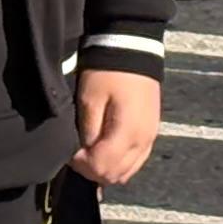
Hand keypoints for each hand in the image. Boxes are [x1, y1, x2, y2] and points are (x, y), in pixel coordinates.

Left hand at [72, 65, 162, 184]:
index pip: (101, 168)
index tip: (70, 152)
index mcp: (127, 133)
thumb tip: (84, 154)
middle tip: (78, 153)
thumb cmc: (107, 72)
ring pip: (126, 172)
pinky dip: (120, 163)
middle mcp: (143, 141)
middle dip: (92, 170)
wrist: (132, 48)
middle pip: (115, 175)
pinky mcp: (152, 133)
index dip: (81, 165)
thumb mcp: (90, 99)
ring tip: (91, 150)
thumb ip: (88, 132)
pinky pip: (136, 161)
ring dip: (106, 168)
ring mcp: (150, 138)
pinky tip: (106, 150)